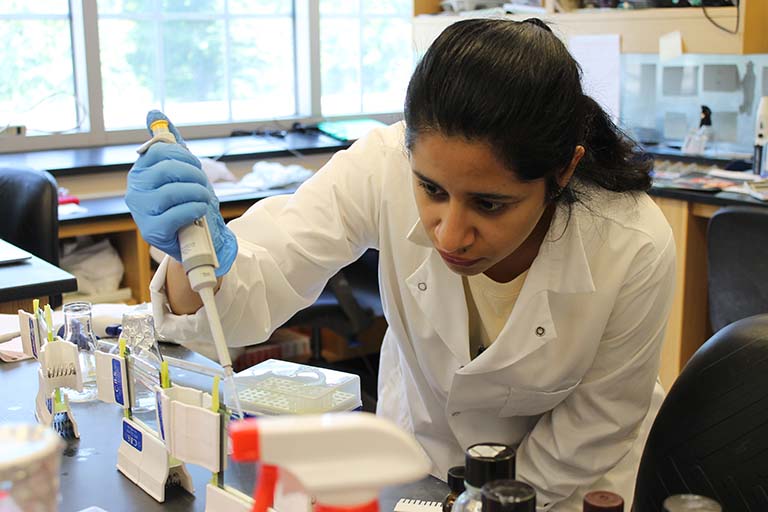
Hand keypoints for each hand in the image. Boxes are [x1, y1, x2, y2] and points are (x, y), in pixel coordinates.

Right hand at [126, 110, 237, 276]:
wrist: (197, 237)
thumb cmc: (187, 201)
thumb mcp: (181, 170)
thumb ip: (169, 143)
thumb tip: (153, 112)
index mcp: (140, 172)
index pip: (159, 151)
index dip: (184, 156)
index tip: (196, 167)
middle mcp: (134, 190)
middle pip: (167, 170)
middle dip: (195, 175)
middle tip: (203, 185)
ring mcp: (141, 211)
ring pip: (173, 191)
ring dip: (198, 193)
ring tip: (203, 199)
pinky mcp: (152, 231)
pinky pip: (178, 212)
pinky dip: (195, 209)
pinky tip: (199, 211)